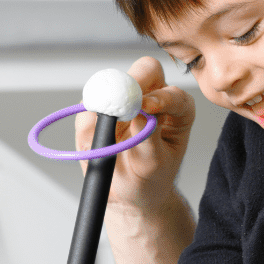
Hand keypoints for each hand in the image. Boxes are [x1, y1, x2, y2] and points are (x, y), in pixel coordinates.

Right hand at [74, 55, 194, 210]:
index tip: (147, 106)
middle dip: (133, 81)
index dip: (161, 96)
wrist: (128, 193)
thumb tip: (139, 111)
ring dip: (105, 105)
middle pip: (145, 71)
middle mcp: (152, 98)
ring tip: (106, 138)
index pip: (173, 92)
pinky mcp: (99, 110)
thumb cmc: (150, 177)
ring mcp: (123, 101)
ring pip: (111, 85)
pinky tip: (95, 144)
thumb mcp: (154, 163)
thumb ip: (149, 137)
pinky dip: (87, 124)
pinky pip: (87, 107)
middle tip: (120, 100)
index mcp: (177, 110)